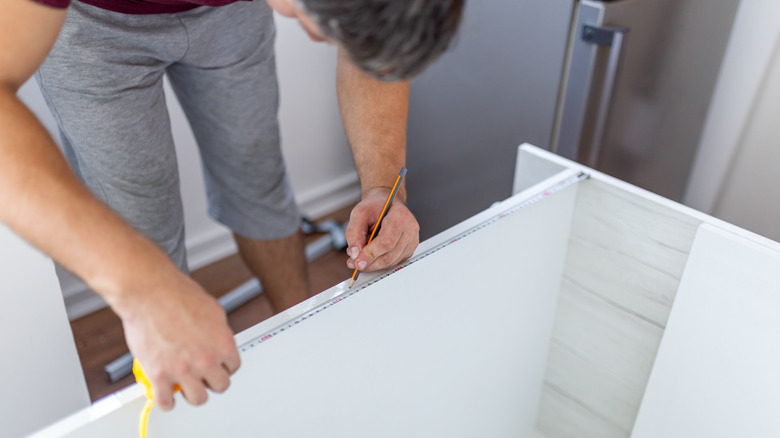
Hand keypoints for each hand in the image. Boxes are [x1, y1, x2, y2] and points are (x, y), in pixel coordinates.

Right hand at [116, 268, 239, 410]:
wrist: (150, 292)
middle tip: (202, 377)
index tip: (217, 367)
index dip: (223, 367)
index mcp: (223, 343)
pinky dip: (166, 401)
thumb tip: (217, 340)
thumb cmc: (176, 294)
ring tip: (185, 387)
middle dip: (211, 381)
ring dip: (192, 394)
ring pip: (197, 399)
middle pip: (220, 386)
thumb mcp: (212, 310)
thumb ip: (218, 331)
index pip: (233, 367)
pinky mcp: (160, 375)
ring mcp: (184, 370)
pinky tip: (165, 394)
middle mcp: (207, 359)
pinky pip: (166, 402)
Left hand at [345, 188, 419, 272]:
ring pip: (390, 262)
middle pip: (389, 255)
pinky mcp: (409, 250)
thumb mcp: (359, 213)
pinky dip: (379, 264)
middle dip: (369, 262)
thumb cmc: (375, 207)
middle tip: (353, 263)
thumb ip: (354, 232)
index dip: (371, 254)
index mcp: (400, 216)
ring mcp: (411, 241)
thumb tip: (354, 253)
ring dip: (373, 265)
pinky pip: (393, 263)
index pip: (387, 241)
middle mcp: (410, 229)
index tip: (357, 261)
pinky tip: (370, 258)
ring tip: (358, 259)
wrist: (387, 205)